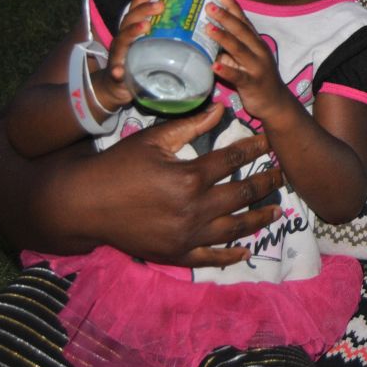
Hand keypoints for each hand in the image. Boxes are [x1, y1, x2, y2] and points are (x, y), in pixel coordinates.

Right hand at [72, 102, 284, 266]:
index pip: (233, 159)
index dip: (255, 148)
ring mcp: (186, 235)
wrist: (83, 204)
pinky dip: (230, 255)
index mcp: (189, 177)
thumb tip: (221, 109)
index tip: (271, 142)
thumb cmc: (117, 166)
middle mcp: (193, 208)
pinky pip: (210, 257)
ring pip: (234, 228)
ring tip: (277, 211)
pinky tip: (246, 250)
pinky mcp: (175, 254)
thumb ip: (190, 125)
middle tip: (283, 175)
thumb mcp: (153, 139)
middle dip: (266, 182)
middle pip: (242, 193)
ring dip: (259, 219)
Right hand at [91, 0, 162, 110]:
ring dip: (132, 32)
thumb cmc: (141, 60)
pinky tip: (119, 71)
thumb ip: (171, 34)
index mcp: (134, 28)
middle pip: (130, 19)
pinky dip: (117, 71)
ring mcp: (119, 55)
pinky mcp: (117, 74)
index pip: (137, 6)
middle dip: (144, 10)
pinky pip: (115, 73)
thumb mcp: (155, 44)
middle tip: (161, 6)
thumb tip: (201, 25)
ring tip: (144, 27)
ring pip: (122, 41)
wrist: (117, 85)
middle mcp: (124, 38)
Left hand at [206, 0, 300, 123]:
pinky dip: (226, 70)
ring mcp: (257, 67)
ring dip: (223, 38)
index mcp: (256, 43)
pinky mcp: (252, 83)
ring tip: (208, 28)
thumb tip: (208, 36)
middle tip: (209, 5)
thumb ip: (229, 48)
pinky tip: (213, 65)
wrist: (275, 103)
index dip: (233, 6)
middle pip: (241, 31)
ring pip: (239, 49)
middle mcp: (258, 51)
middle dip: (226, 17)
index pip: (243, 21)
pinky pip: (238, 76)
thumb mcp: (244, 59)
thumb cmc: (256, 78)